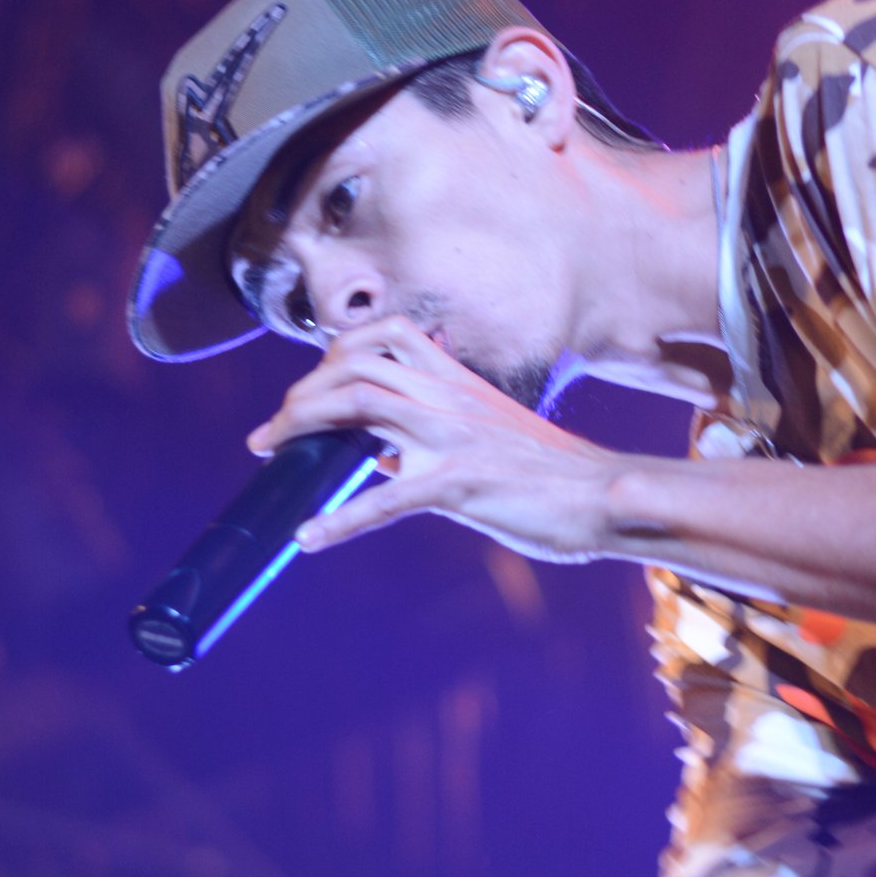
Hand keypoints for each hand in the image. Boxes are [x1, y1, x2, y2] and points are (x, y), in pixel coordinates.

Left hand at [245, 314, 615, 559]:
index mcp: (458, 384)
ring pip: (359, 405)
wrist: (606, 494)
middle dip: (301, 392)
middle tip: (272, 430)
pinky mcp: (460, 484)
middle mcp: (449, 399)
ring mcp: (453, 437)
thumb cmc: (554, 476)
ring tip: (269, 451)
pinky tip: (309, 538)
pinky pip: (386, 499)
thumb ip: (438, 438)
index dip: (335, 352)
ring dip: (301, 424)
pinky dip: (340, 520)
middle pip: (355, 367)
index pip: (386, 337)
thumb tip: (387, 459)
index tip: (308, 387)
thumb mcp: (490, 440)